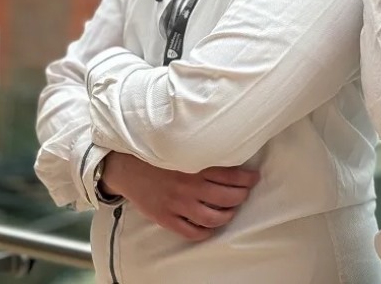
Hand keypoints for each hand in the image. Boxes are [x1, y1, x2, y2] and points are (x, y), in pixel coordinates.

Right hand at [100, 152, 259, 240]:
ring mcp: (178, 204)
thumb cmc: (157, 155)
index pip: (231, 174)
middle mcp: (189, 185)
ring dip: (227, 216)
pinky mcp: (166, 218)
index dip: (247, 178)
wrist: (126, 167)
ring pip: (213, 217)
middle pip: (227, 198)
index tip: (253, 178)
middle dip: (241, 197)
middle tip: (244, 194)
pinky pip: (191, 232)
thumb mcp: (182, 148)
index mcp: (195, 164)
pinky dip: (206, 232)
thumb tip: (230, 156)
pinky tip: (210, 227)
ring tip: (230, 211)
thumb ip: (203, 153)